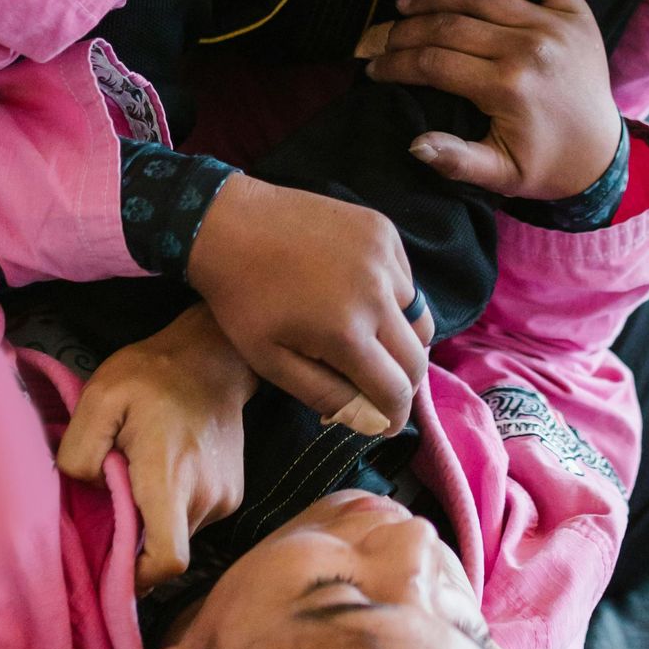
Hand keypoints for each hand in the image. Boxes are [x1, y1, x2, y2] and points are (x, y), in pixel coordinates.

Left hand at [55, 303, 255, 593]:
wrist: (212, 356)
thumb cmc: (152, 375)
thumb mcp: (99, 398)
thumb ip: (80, 451)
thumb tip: (92, 489)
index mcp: (171, 479)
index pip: (167, 561)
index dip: (137, 578)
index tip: (111, 566)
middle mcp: (206, 496)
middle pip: (166, 551)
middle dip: (135, 540)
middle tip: (113, 501)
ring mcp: (225, 497)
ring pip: (179, 536)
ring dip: (153, 521)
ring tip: (137, 478)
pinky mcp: (231, 494)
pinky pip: (192, 520)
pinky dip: (170, 509)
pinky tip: (159, 473)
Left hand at [184, 173, 433, 436]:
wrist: (230, 224)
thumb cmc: (243, 301)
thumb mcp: (270, 362)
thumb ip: (326, 395)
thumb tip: (371, 421)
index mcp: (348, 333)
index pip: (397, 389)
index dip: (394, 415)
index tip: (385, 424)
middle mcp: (378, 294)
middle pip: (417, 356)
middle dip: (403, 382)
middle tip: (379, 387)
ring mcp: (384, 257)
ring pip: (417, 317)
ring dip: (400, 337)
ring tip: (368, 338)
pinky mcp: (383, 230)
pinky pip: (406, 279)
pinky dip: (393, 297)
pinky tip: (360, 295)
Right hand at [360, 0, 621, 199]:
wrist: (601, 156)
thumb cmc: (545, 166)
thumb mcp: (500, 175)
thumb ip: (456, 160)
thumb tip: (414, 144)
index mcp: (508, 87)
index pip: (434, 63)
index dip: (397, 64)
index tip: (374, 68)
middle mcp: (529, 48)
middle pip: (450, 25)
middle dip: (406, 32)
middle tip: (383, 39)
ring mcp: (553, 24)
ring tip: (407, 5)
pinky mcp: (575, 12)